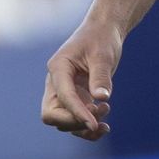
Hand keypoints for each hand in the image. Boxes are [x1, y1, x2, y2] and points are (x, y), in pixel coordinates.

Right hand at [41, 18, 122, 141]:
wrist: (104, 31)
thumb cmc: (101, 38)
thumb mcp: (103, 55)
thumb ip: (101, 76)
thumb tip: (101, 98)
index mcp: (58, 68)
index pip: (63, 97)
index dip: (77, 113)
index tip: (94, 124)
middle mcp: (56, 82)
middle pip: (52, 114)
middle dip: (74, 122)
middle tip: (97, 119)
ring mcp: (64, 92)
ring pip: (63, 122)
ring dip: (83, 126)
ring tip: (106, 111)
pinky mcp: (74, 98)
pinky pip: (74, 120)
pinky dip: (87, 127)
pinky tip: (104, 126)